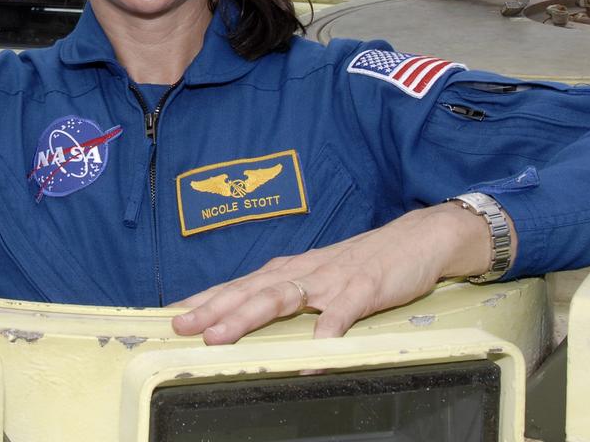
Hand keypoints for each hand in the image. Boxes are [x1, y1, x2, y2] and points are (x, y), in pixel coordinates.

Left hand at [170, 204, 506, 343]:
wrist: (417, 238)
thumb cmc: (366, 261)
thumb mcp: (321, 275)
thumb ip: (290, 294)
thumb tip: (254, 315)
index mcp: (291, 269)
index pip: (239, 285)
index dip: (205, 299)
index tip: (172, 314)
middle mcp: (304, 271)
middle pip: (250, 290)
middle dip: (212, 309)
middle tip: (182, 326)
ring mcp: (332, 280)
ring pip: (281, 298)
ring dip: (247, 317)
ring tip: (220, 336)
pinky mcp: (363, 290)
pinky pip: (340, 316)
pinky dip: (323, 333)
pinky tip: (311, 352)